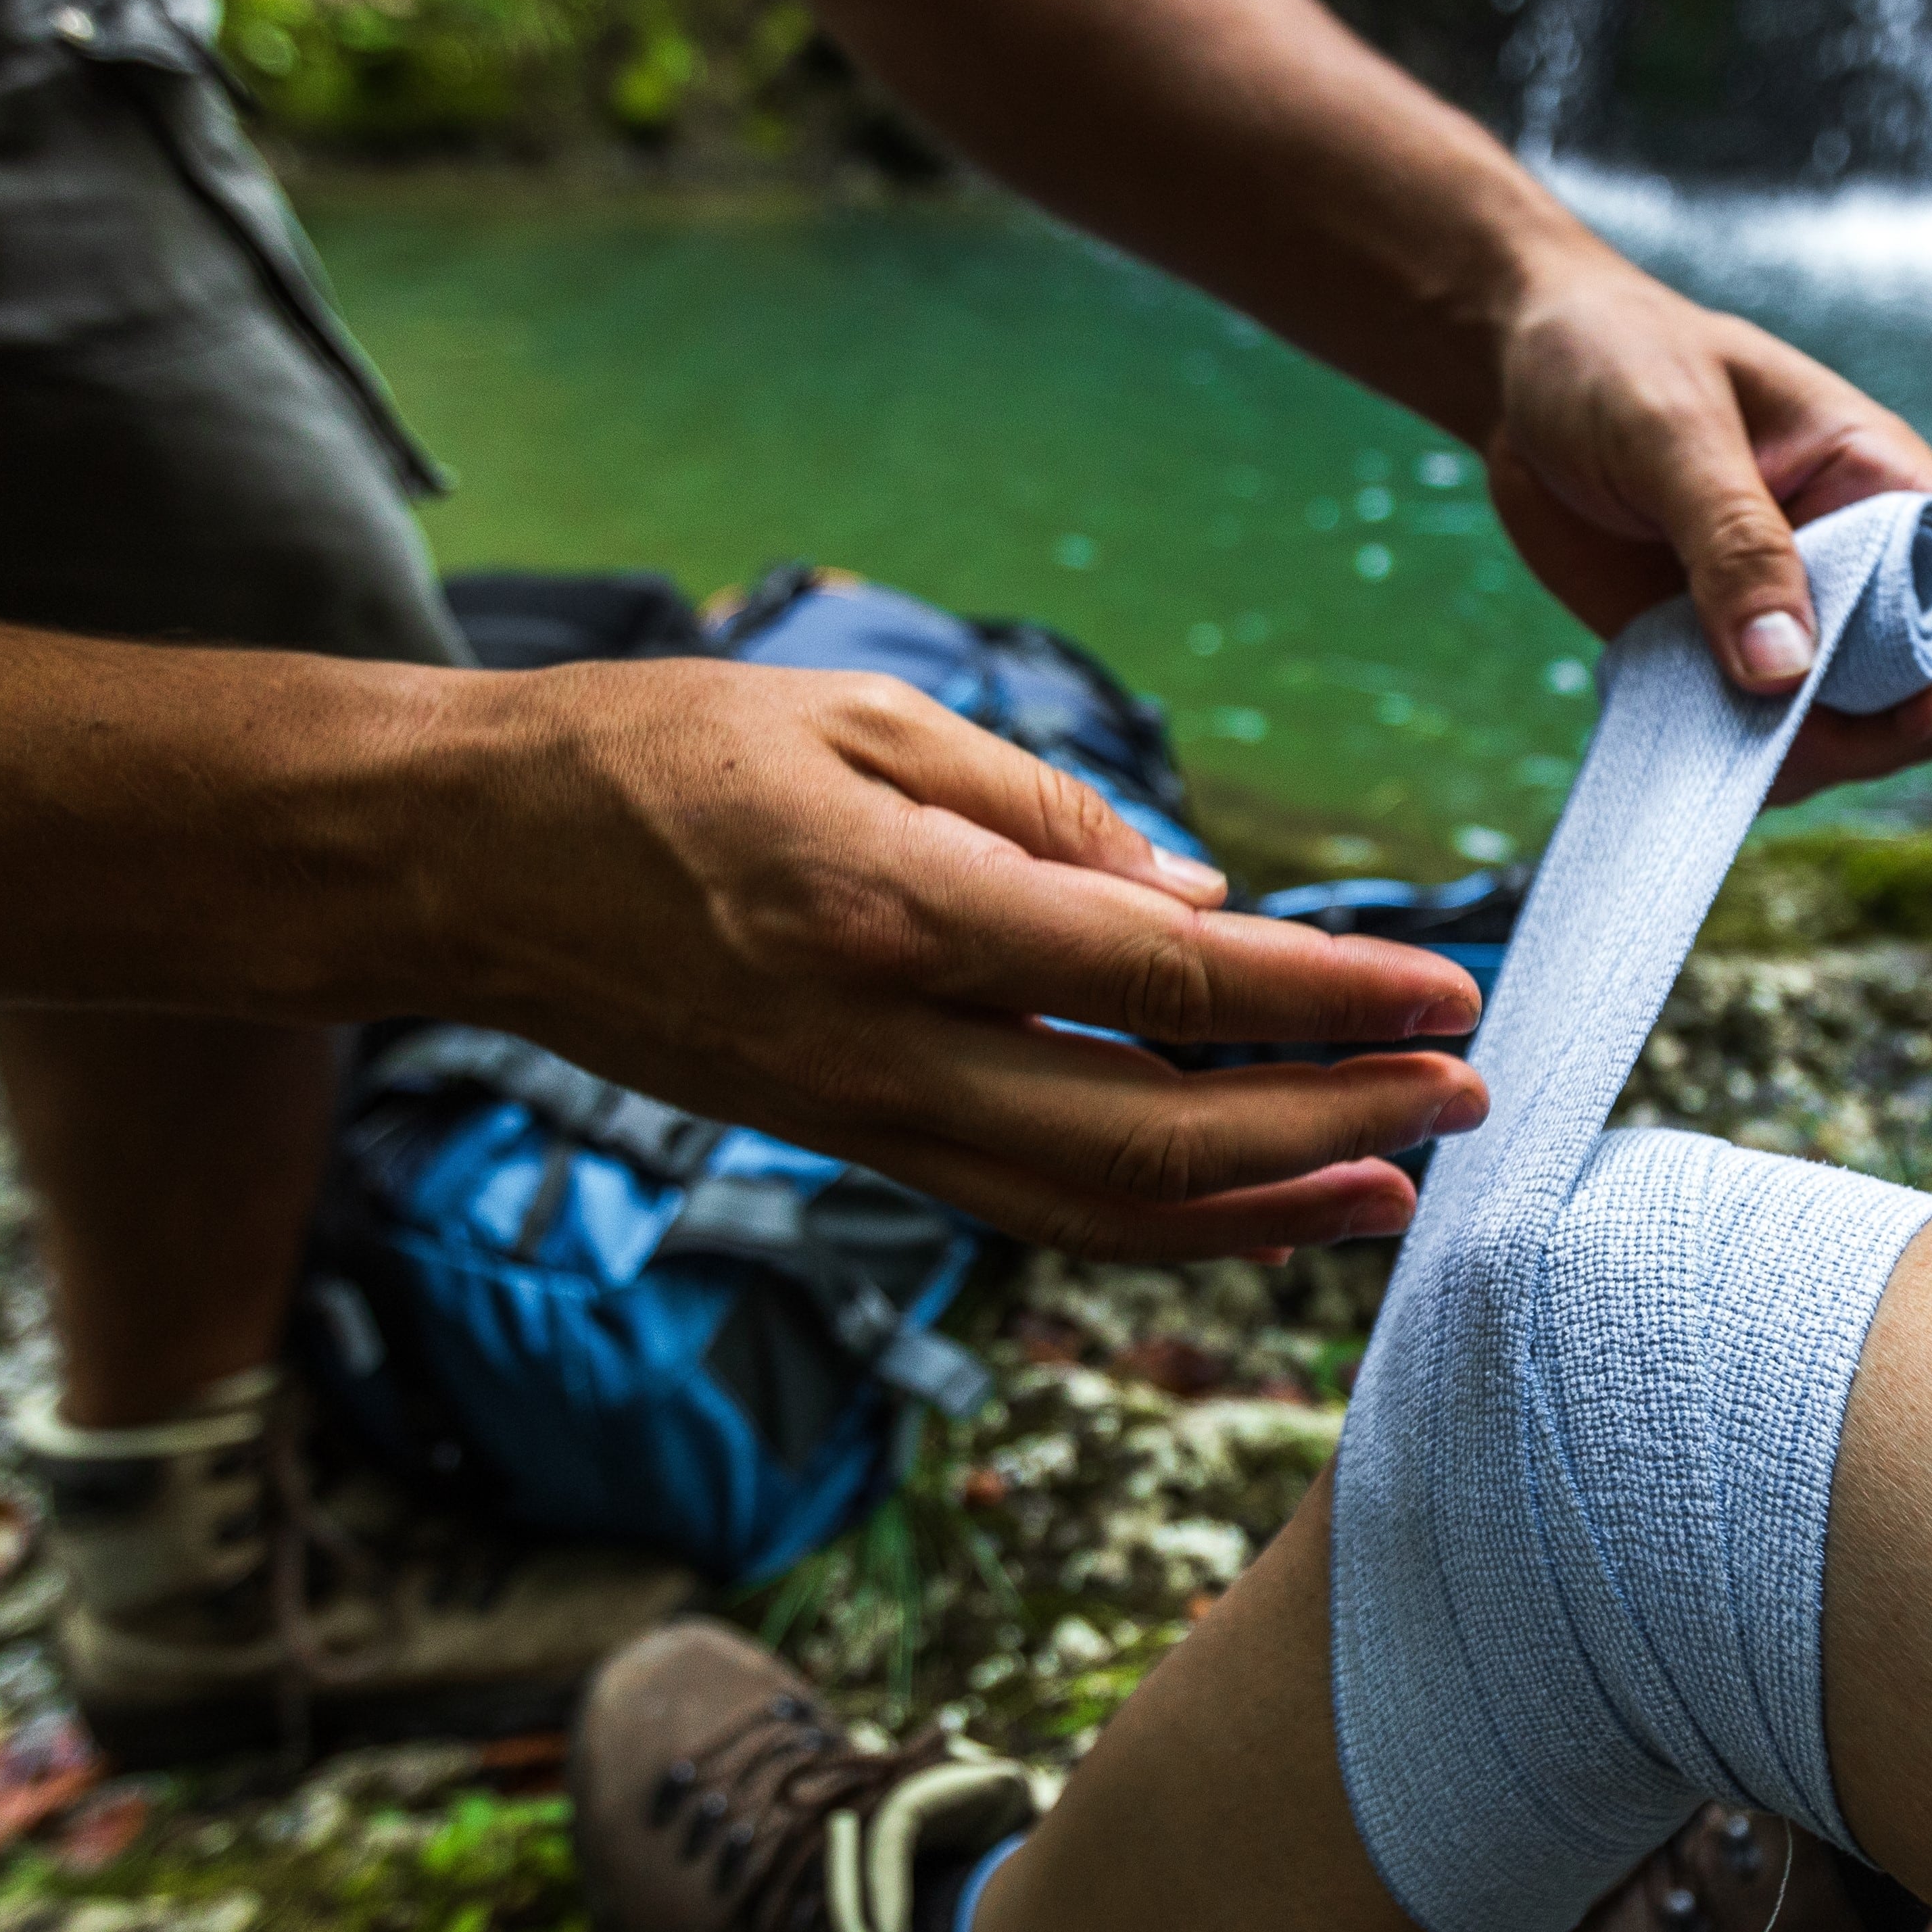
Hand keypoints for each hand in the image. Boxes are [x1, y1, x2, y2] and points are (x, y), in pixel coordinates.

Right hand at [459, 659, 1487, 1258]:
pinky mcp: (849, 1143)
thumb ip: (1042, 809)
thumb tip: (1196, 898)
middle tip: (1465, 1099)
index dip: (1327, 997)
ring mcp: (866, 1117)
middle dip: (1336, 1125)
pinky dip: (1160, 1216)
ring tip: (1397, 1186)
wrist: (466, 863)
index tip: (1446, 992)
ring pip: (1103, 1206)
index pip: (1170, 976)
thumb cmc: (653, 756)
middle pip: (1161, 1131)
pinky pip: (1033, 1206)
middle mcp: (892, 1045)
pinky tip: (1251, 1197)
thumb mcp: (861, 715)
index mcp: (905, 910)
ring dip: (1267, 1209)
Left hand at [1486, 245, 1931, 797]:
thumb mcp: (1670, 425)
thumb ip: (1731, 538)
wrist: (1518, 372)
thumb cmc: (1611, 355)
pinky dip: (1732, 761)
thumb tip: (1784, 671)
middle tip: (1792, 742)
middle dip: (1885, 735)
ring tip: (1731, 755)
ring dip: (1806, 760)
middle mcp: (1850, 559)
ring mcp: (1781, 612)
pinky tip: (1687, 757)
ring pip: (1841, 725)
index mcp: (1881, 483)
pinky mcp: (1708, 648)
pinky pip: (1749, 731)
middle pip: (1926, 683)